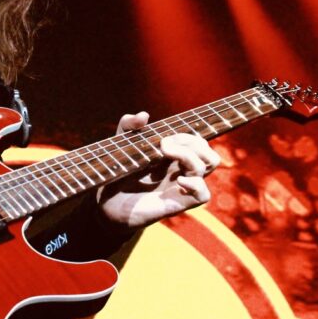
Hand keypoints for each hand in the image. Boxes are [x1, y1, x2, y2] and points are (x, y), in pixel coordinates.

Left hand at [98, 112, 220, 227]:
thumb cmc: (118, 173)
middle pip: (208, 149)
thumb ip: (128, 125)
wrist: (108, 202)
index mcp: (174, 157)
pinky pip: (204, 194)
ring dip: (190, 154)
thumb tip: (144, 115)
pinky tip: (178, 180)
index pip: (197, 141)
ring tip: (165, 154)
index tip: (163, 138)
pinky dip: (196, 184)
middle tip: (164, 145)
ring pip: (210, 164)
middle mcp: (182, 170)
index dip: (186, 135)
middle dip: (191, 141)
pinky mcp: (178, 203)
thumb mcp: (121, 144)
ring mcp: (182, 186)